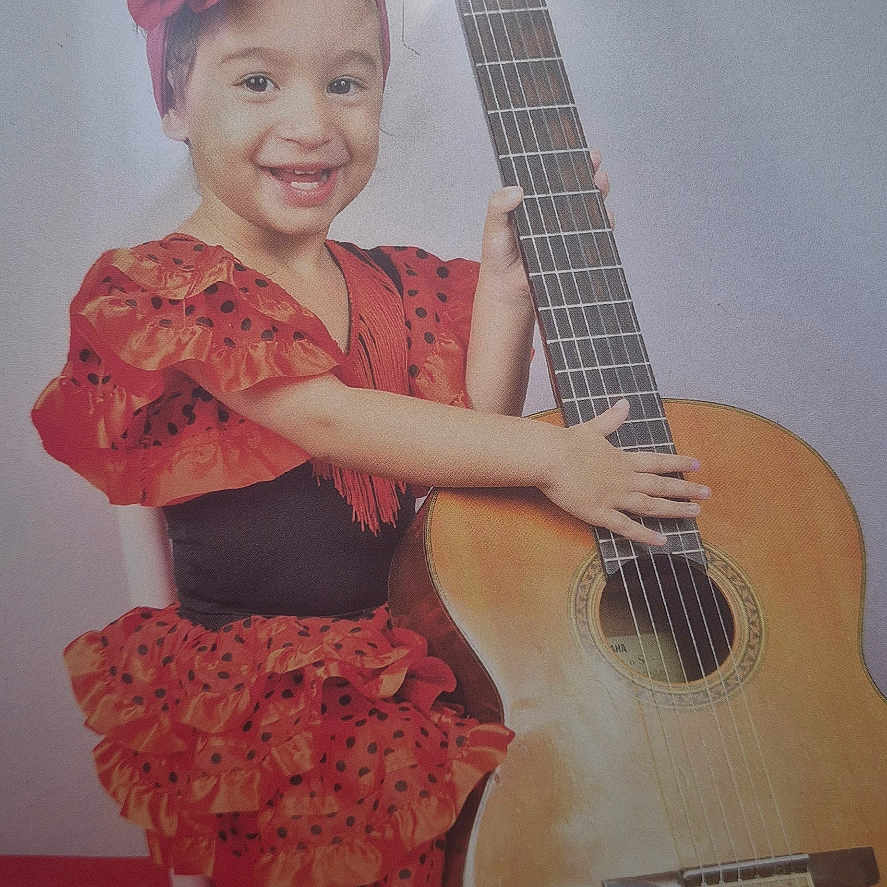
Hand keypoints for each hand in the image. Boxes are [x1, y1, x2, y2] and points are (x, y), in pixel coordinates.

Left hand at [476, 149, 611, 310]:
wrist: (508, 289)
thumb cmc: (498, 255)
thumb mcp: (493, 226)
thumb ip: (498, 206)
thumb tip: (515, 190)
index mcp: (534, 201)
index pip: (553, 176)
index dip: (567, 161)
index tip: (577, 150)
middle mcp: (554, 211)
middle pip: (577, 187)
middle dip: (590, 172)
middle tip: (593, 162)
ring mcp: (567, 229)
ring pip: (590, 206)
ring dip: (599, 194)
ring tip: (600, 184)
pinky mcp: (576, 248)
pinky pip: (595, 234)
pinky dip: (603, 224)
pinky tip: (604, 217)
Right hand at [540, 400, 708, 545]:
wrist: (548, 458)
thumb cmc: (566, 442)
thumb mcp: (592, 428)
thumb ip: (611, 419)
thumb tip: (625, 403)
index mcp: (623, 459)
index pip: (657, 461)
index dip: (678, 463)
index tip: (697, 465)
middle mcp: (625, 479)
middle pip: (661, 485)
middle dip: (686, 489)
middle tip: (707, 493)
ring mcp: (614, 497)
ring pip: (651, 506)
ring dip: (675, 510)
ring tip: (695, 513)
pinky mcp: (600, 514)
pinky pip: (627, 527)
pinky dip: (646, 535)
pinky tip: (663, 540)